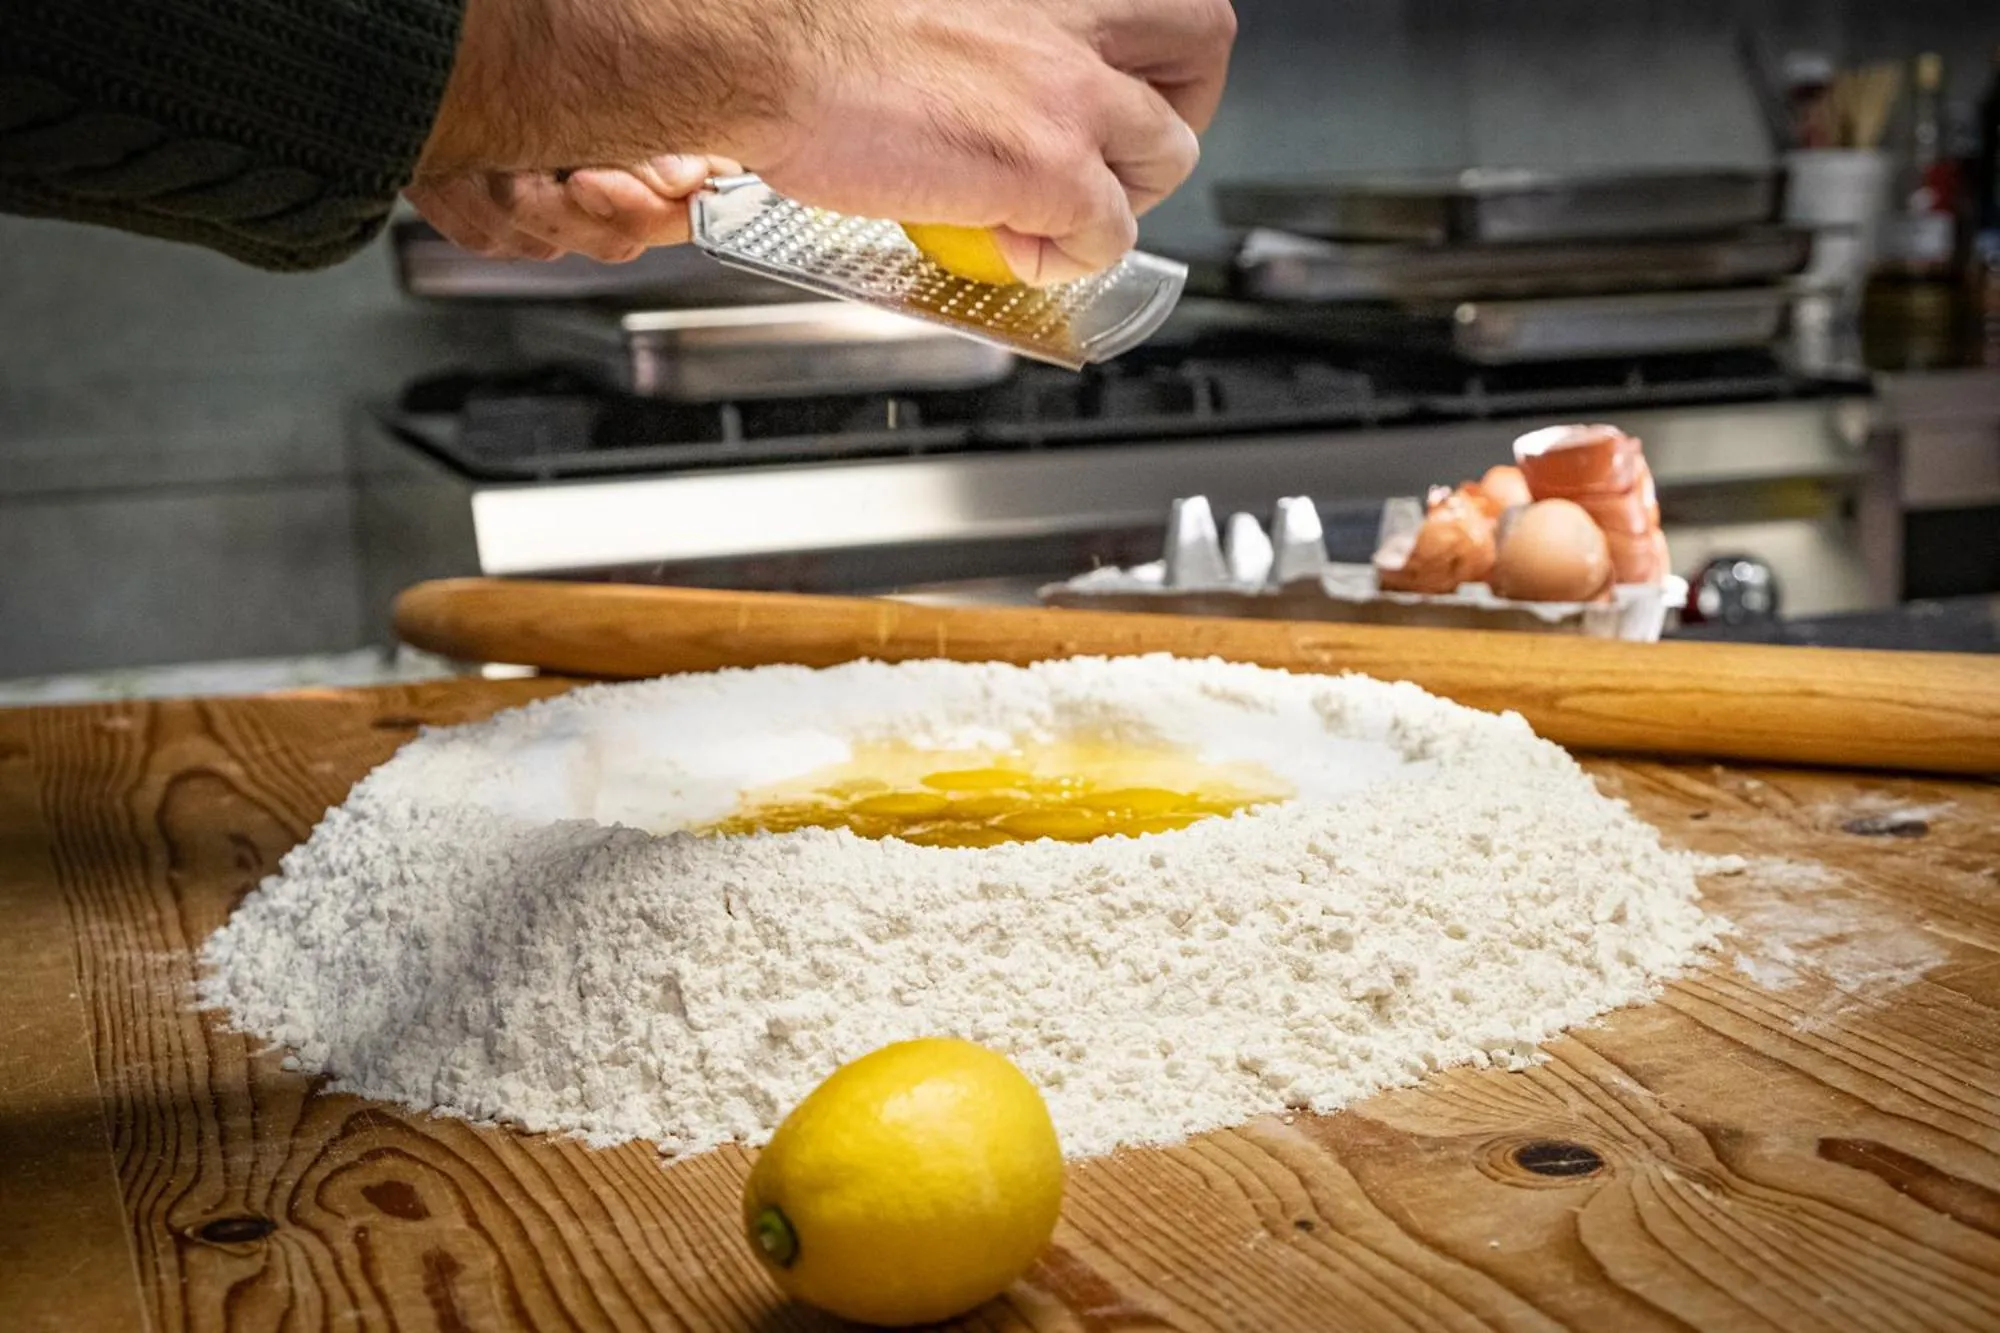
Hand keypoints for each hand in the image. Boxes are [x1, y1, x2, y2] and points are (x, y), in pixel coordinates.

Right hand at [418, 0, 1234, 283]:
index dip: (1149, 50)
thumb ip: (977, 29)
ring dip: (1121, 195)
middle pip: (1201, 46)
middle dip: (1176, 104)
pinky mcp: (1048, 167)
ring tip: (1057, 217)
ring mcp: (1069, 92)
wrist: (763, 51)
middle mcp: (1072, 9)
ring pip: (1168, 154)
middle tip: (1126, 151)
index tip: (1116, 83)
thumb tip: (969, 65)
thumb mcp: (925, 5)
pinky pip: (1105, 236)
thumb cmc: (809, 23)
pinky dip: (1068, 259)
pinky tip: (1011, 251)